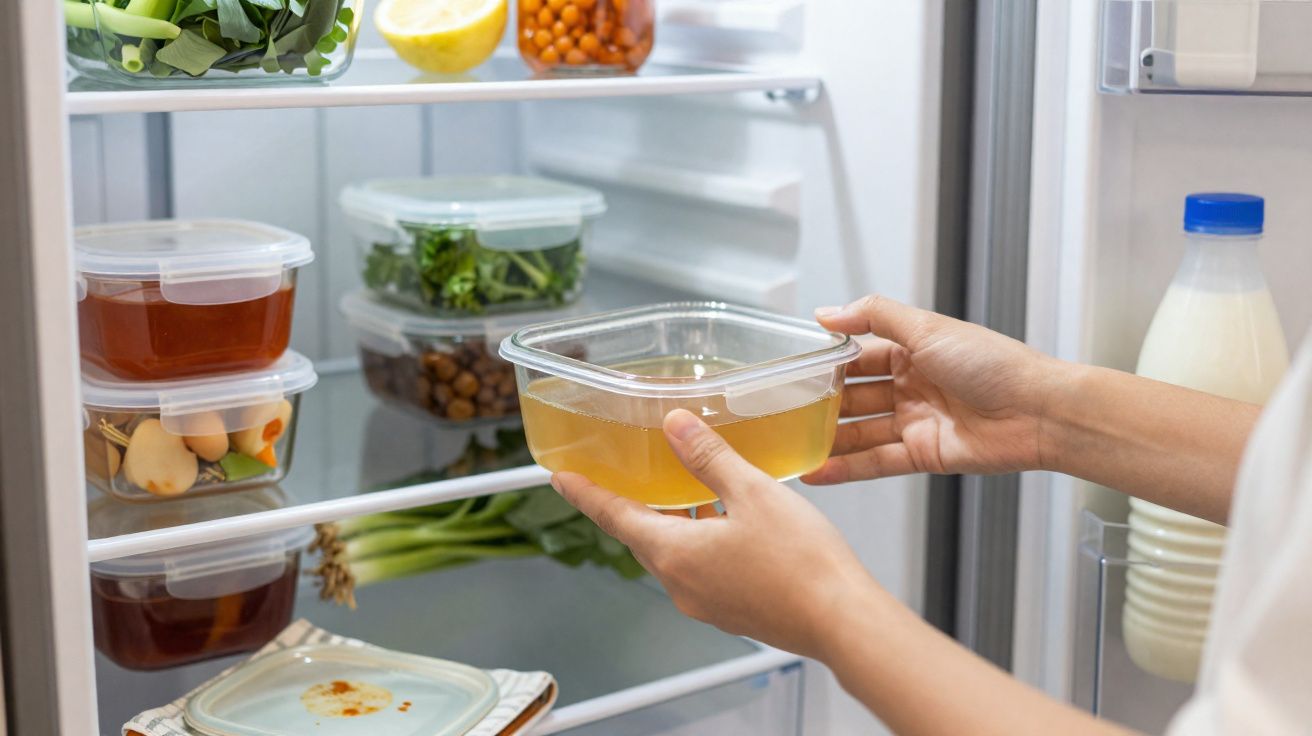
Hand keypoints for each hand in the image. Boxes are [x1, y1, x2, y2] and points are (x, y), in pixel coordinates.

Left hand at [552, 409, 880, 659]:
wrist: (843, 621)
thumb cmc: (803, 564)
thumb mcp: (752, 492)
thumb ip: (709, 457)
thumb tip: (676, 427)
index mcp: (675, 553)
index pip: (614, 516)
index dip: (586, 493)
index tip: (561, 478)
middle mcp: (682, 583)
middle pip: (643, 535)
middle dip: (634, 504)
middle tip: (625, 476)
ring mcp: (706, 601)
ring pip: (675, 552)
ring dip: (674, 520)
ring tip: (684, 488)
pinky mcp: (731, 609)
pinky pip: (701, 568)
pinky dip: (700, 539)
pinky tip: (726, 520)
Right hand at [804, 295, 1062, 484]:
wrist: (1039, 411)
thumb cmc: (995, 364)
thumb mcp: (927, 327)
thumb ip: (873, 316)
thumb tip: (826, 313)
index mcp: (912, 351)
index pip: (857, 356)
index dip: (827, 363)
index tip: (792, 369)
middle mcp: (911, 386)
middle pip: (854, 397)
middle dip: (821, 404)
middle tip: (781, 411)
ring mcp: (915, 422)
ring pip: (860, 432)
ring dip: (827, 439)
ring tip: (788, 445)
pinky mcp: (922, 456)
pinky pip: (876, 463)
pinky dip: (845, 468)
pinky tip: (816, 471)